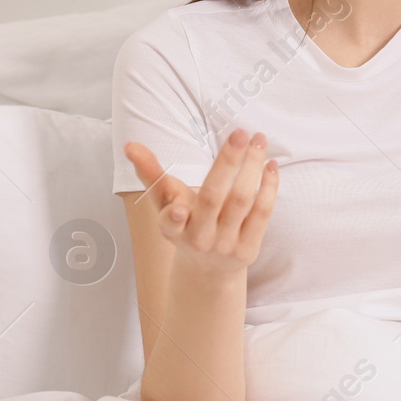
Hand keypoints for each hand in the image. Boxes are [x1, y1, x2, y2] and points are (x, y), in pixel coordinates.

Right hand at [125, 128, 278, 279]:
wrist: (209, 268)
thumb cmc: (184, 223)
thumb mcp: (165, 202)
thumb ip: (150, 174)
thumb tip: (130, 145)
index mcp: (173, 229)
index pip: (169, 223)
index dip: (173, 217)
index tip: (179, 208)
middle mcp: (198, 239)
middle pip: (213, 198)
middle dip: (227, 163)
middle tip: (240, 132)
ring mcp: (225, 245)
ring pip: (241, 200)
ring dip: (252, 166)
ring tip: (259, 139)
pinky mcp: (249, 248)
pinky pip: (262, 213)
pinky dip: (268, 186)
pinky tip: (270, 164)